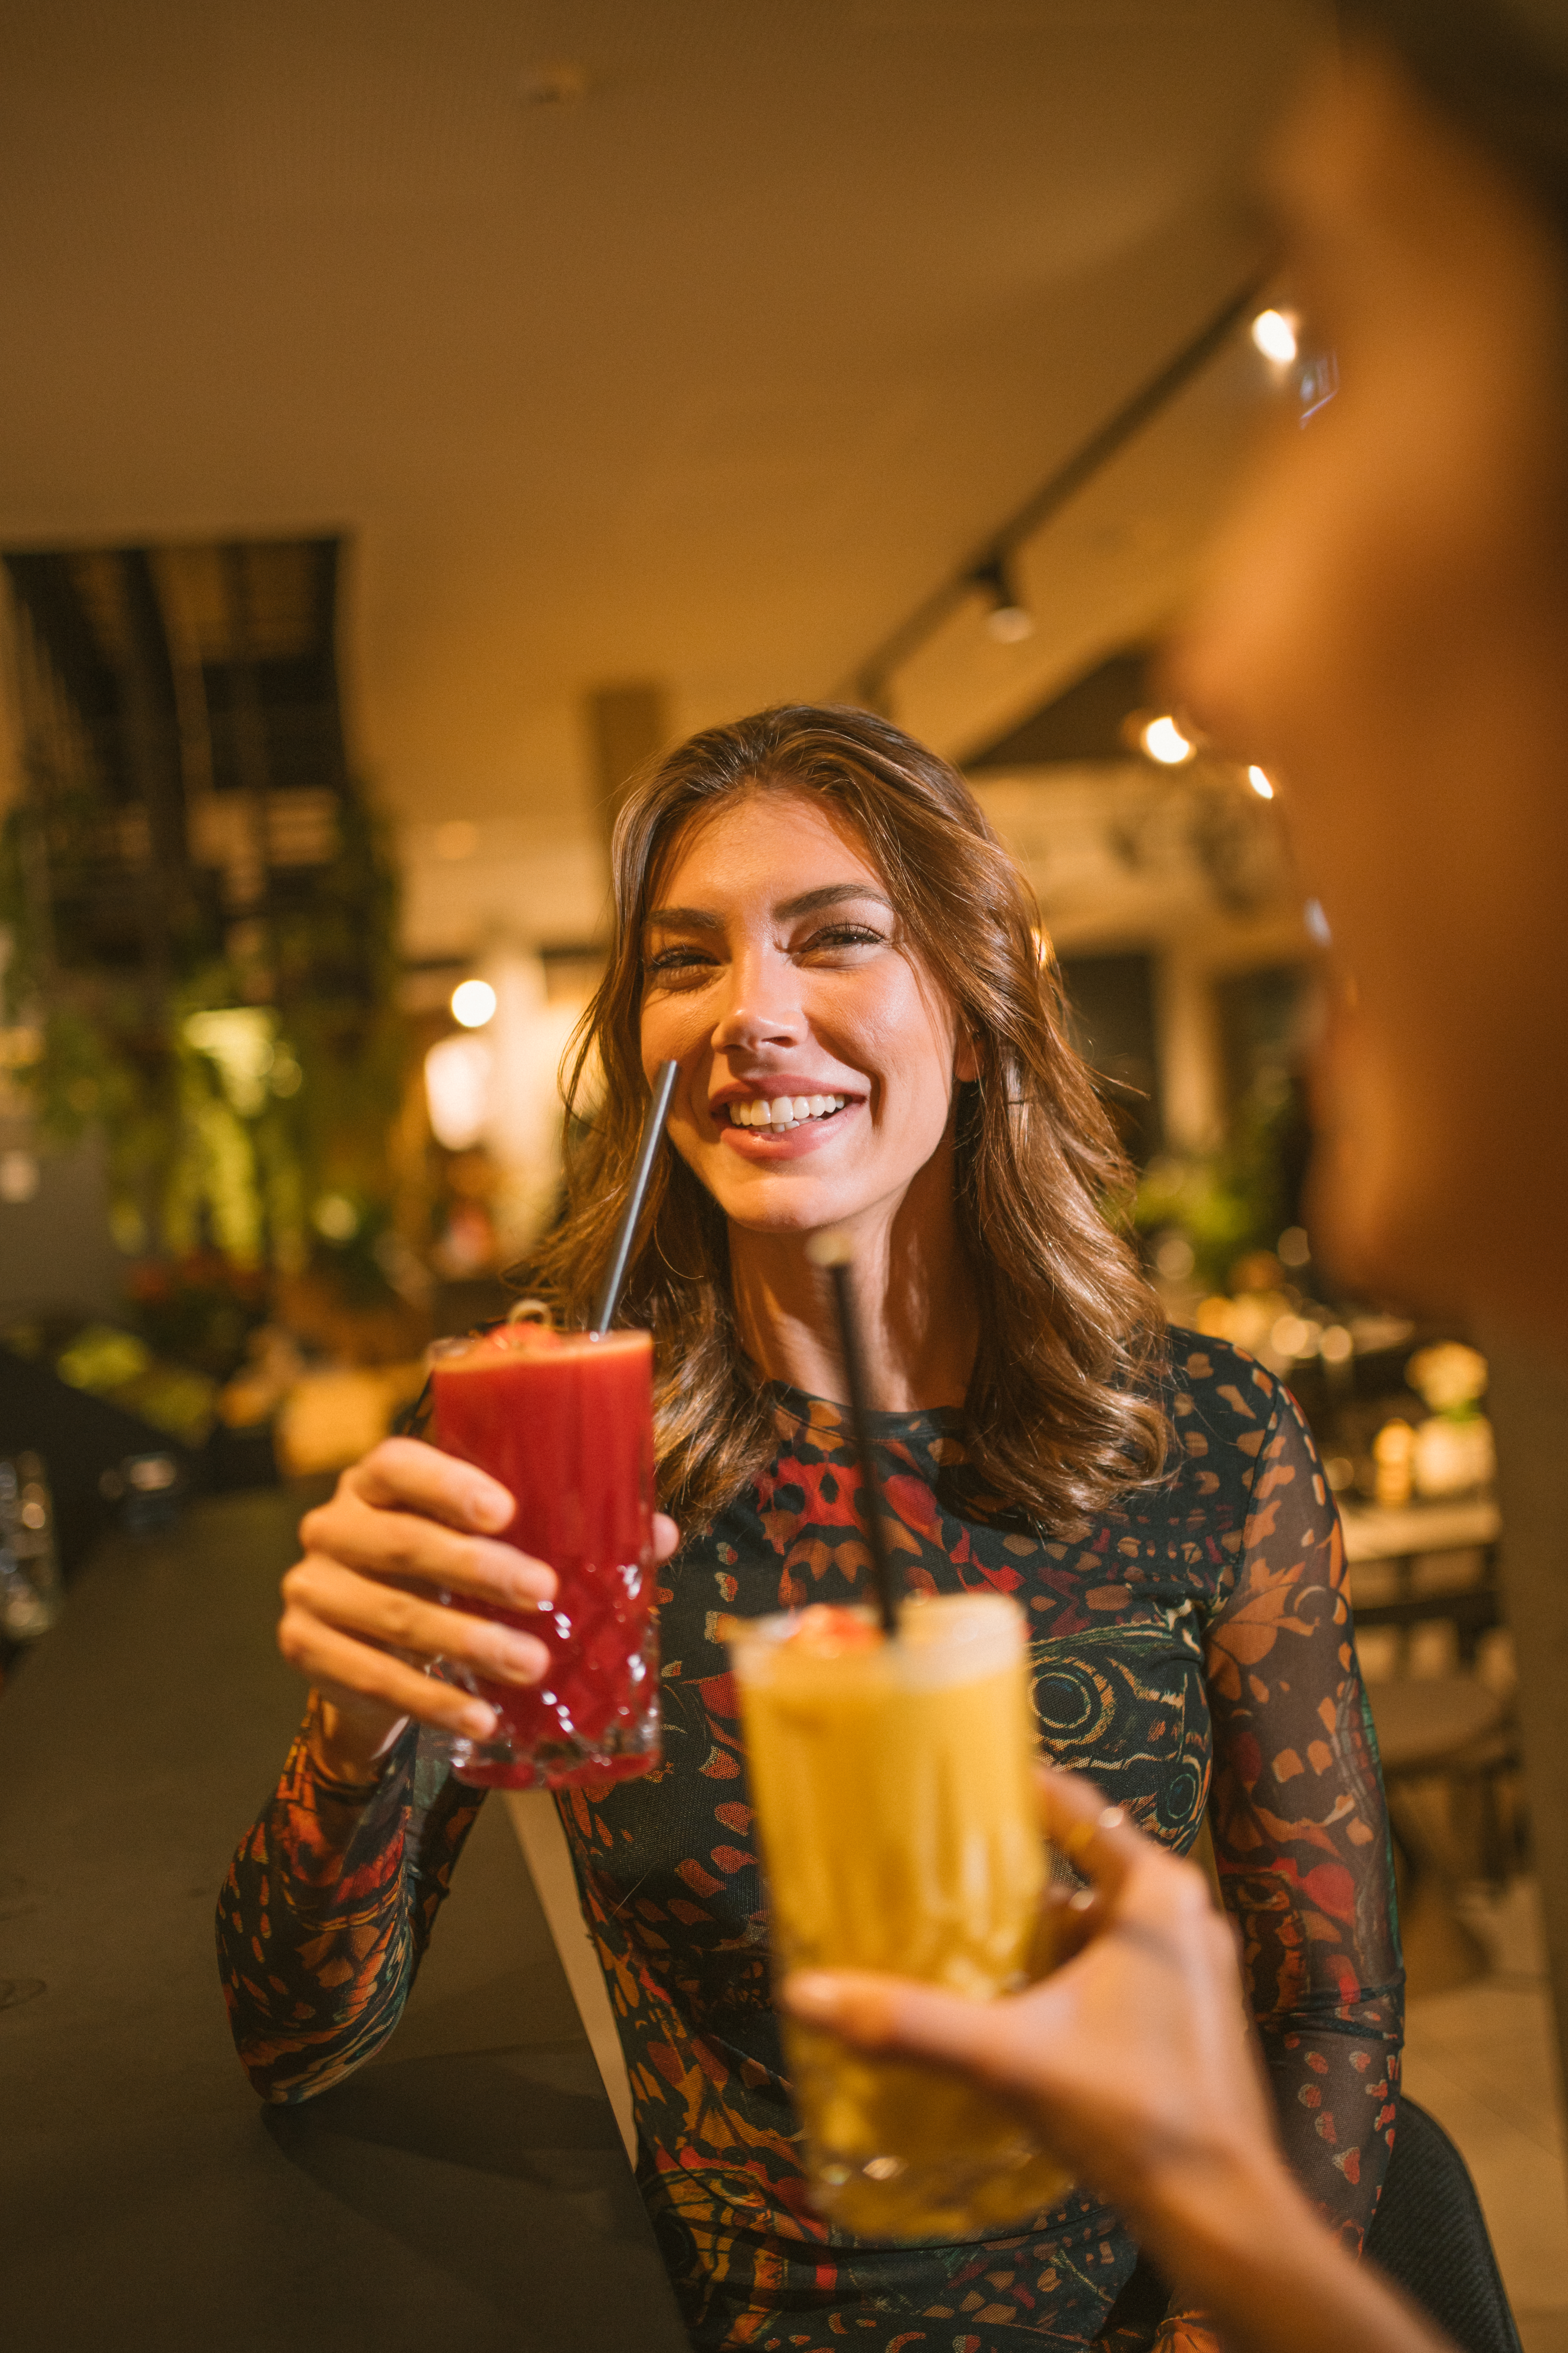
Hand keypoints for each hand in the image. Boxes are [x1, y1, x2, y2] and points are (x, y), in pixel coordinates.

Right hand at [278, 1437, 680, 1780]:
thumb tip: (656, 1534)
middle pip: (401, 1541)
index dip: (448, 1483)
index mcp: (375, 1481)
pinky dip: (432, 1699)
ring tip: (532, 1665)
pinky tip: (481, 1716)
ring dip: (467, 1643)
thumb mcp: (488, 1545)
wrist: (367, 1647)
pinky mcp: (305, 1649)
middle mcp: (333, 1525)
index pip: (397, 1463)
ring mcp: (312, 1588)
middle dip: (477, 1570)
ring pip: (392, 1615)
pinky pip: (373, 1677)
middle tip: (544, 1592)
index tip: (507, 1510)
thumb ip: (560, 1530)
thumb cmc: (445, 1575)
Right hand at [782, 1769, 1284, 2275]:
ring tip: (964, 1945)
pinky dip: (1065, 1978)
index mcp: (1158, 1894)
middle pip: (1080, 1872)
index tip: (954, 1784)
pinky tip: (1014, 2009)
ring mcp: (1195, 1972)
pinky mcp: (1192, 2020)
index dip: (1015, 1790)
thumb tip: (804, 1993)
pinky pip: (1116, 1971)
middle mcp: (1184, 1918)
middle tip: (937, 1879)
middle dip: (1011, 1880)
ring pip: (1097, 1929)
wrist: (1222, 2213)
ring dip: (1037, 1937)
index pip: (1077, 1809)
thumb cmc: (1132, 2112)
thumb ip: (909, 2023)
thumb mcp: (1008, 2056)